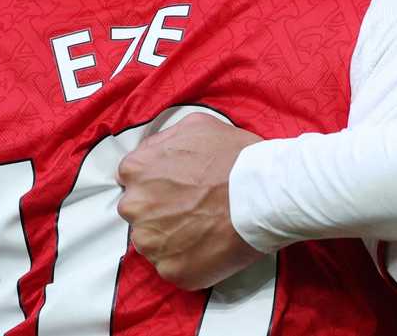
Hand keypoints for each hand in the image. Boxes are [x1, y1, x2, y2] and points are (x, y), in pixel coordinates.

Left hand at [117, 113, 265, 289]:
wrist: (264, 193)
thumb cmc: (234, 157)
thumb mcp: (195, 126)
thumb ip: (164, 141)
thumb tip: (155, 153)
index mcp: (136, 169)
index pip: (133, 180)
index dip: (157, 184)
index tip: (178, 188)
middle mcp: (134, 206)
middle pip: (140, 212)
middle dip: (160, 211)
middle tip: (193, 208)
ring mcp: (151, 241)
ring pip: (154, 242)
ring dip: (172, 237)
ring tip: (204, 228)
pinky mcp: (171, 269)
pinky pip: (173, 266)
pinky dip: (188, 260)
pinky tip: (209, 246)